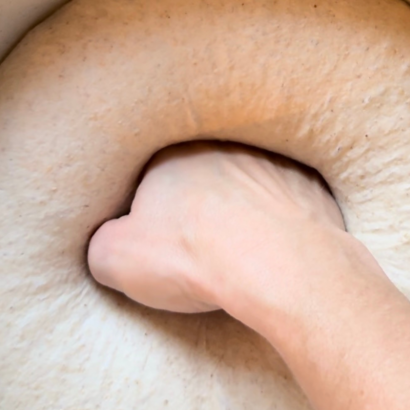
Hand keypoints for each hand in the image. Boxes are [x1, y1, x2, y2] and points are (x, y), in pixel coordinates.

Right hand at [88, 141, 345, 321]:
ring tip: (239, 258)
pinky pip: (288, 203)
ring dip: (243, 215)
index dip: (151, 219)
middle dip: (199, 211)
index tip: (159, 249)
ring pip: (248, 188)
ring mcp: (270, 162)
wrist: (276, 262)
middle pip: (203, 179)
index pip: (152, 180)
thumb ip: (102, 245)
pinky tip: (275, 252)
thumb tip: (108, 244)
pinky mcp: (307, 184)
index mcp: (173, 155)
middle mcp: (223, 147)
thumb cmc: (193, 255)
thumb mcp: (116, 259)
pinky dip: (281, 223)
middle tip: (199, 254)